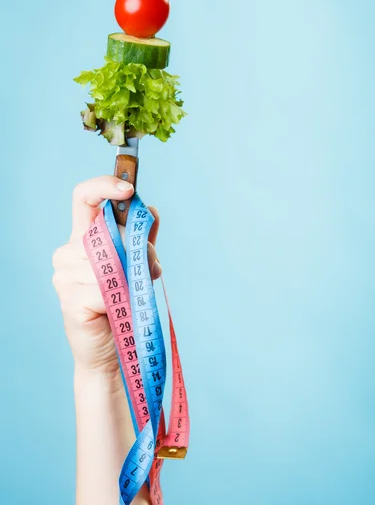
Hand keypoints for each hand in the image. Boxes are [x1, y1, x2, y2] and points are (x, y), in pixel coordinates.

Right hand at [52, 176, 161, 375]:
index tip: (128, 189)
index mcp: (83, 237)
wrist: (117, 347)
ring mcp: (65, 276)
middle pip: (106, 230)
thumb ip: (142, 238)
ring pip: (109, 261)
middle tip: (152, 266)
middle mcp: (68, 252)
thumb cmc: (125, 302)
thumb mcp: (139, 264)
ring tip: (135, 293)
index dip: (103, 185)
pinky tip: (118, 309)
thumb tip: (151, 210)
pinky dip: (122, 298)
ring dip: (134, 276)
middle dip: (137, 247)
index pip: (83, 197)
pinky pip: (105, 289)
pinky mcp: (69, 300)